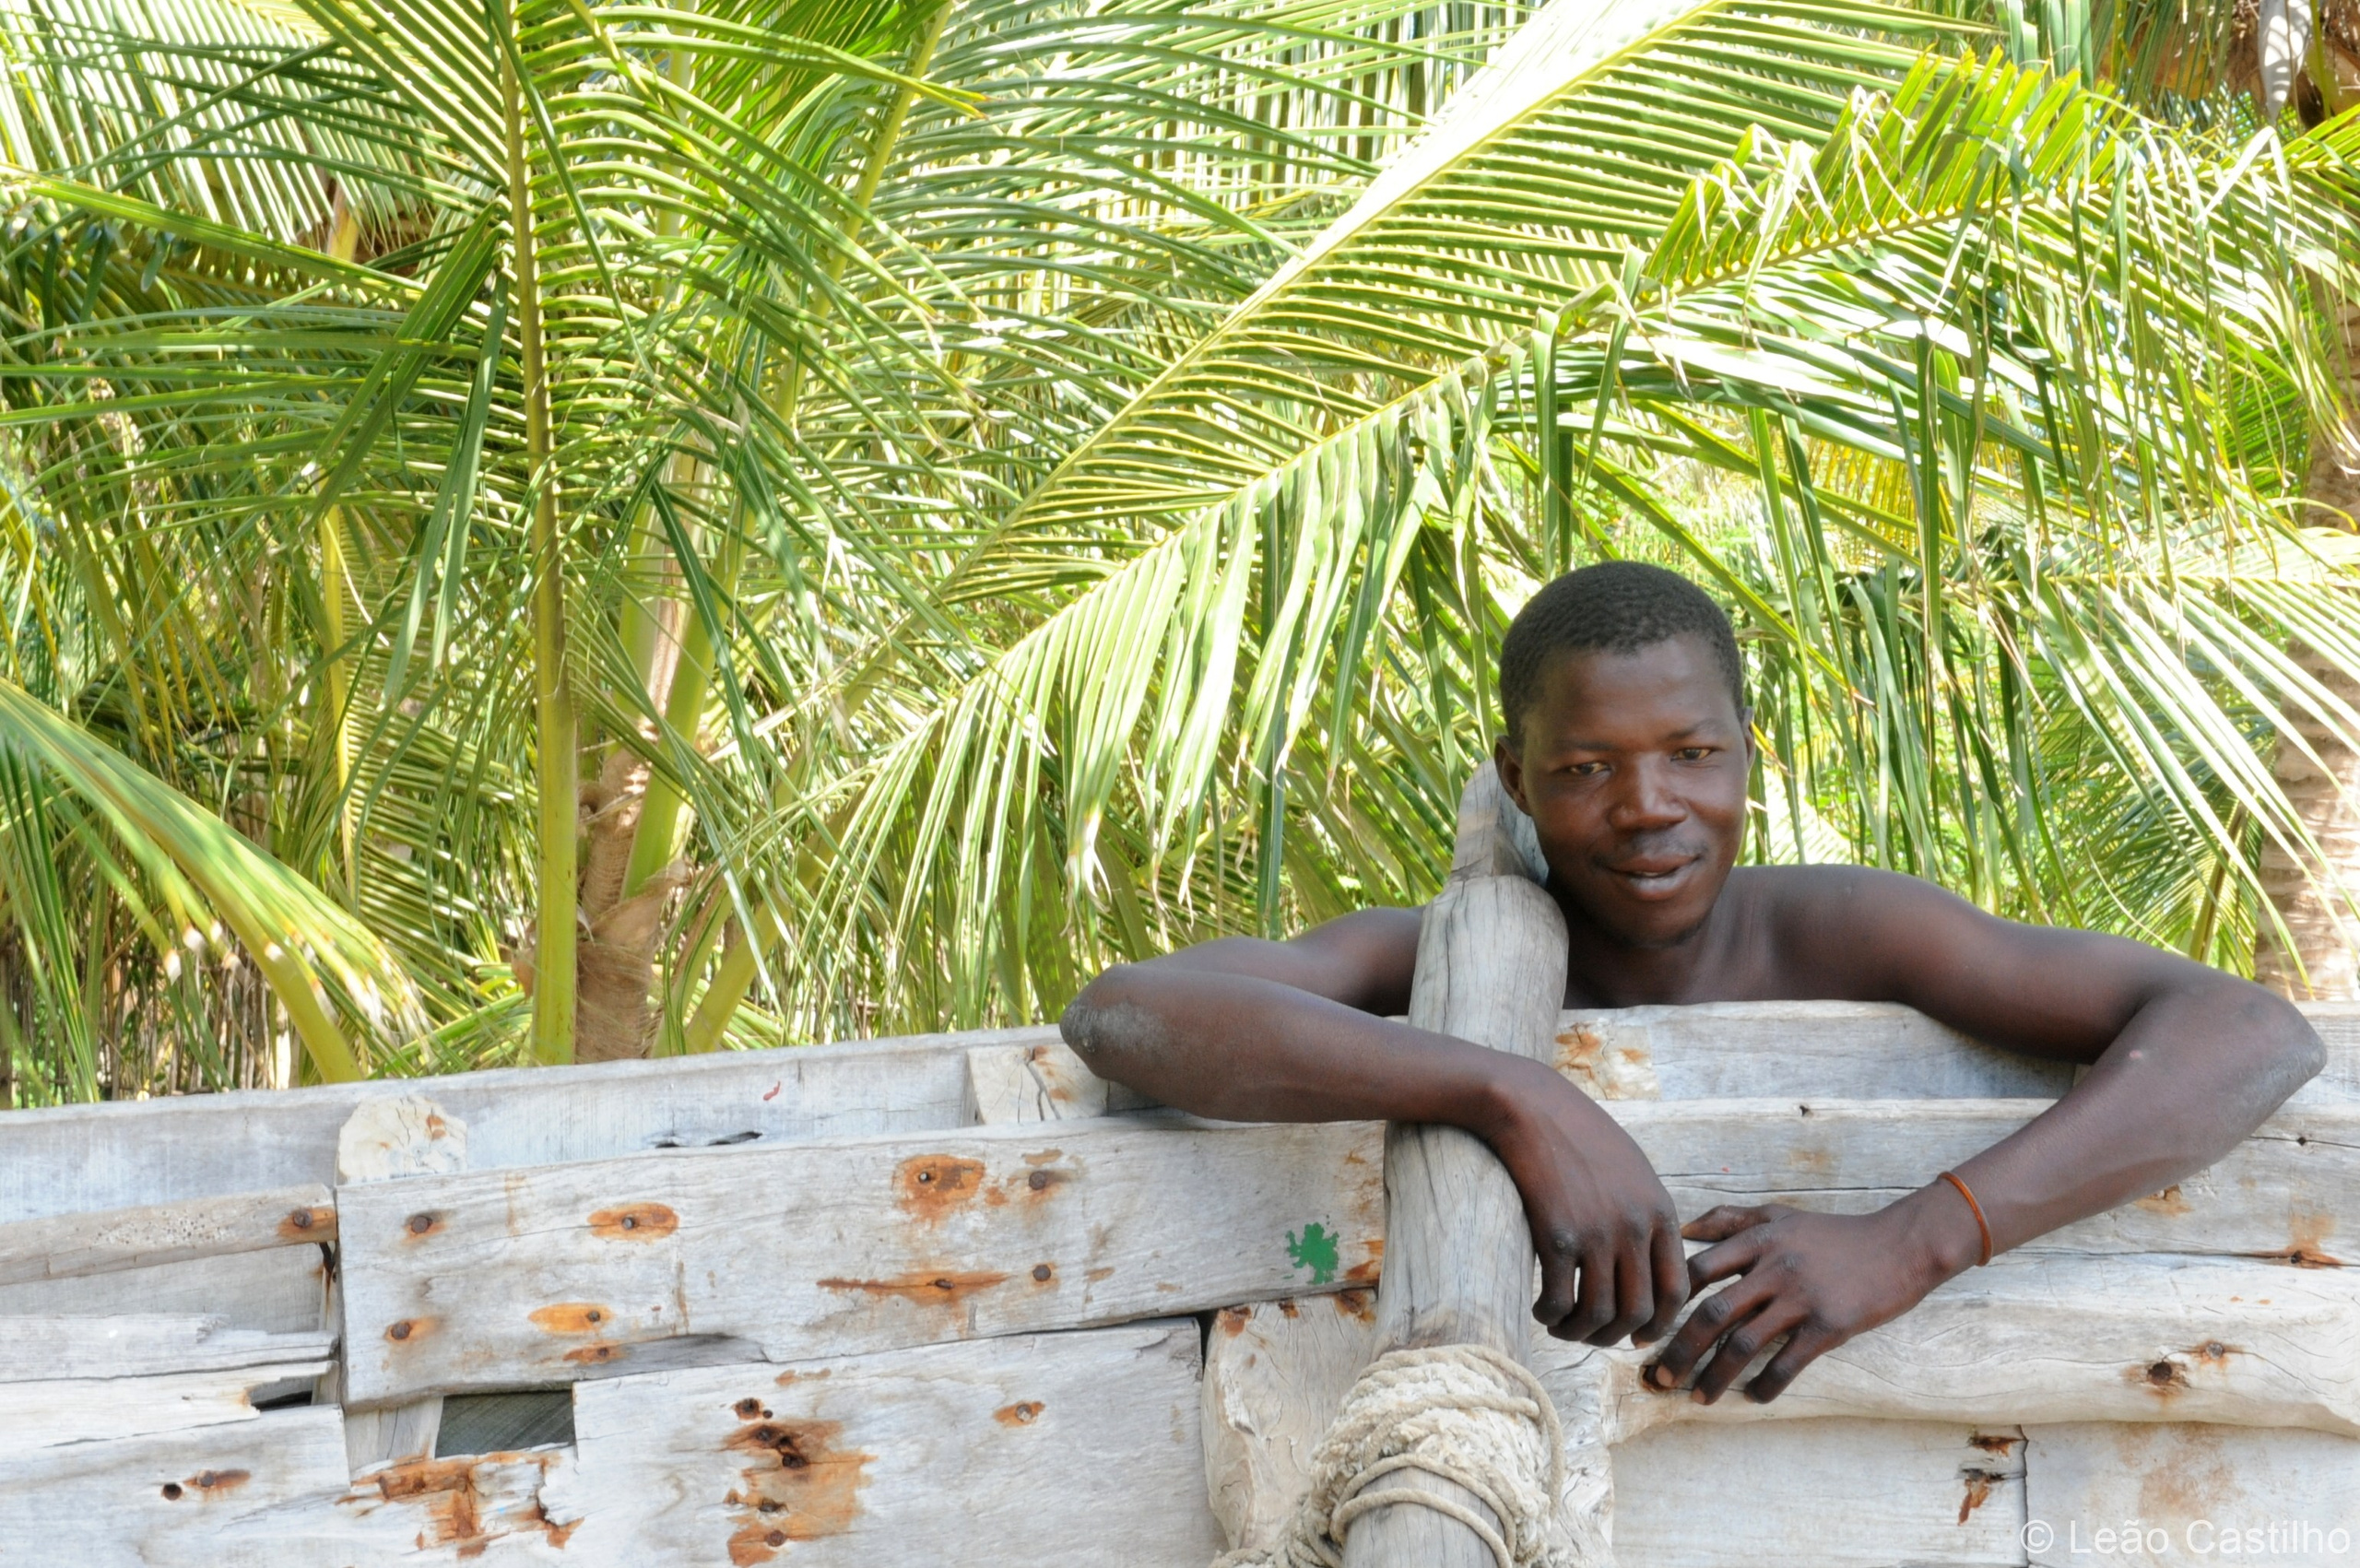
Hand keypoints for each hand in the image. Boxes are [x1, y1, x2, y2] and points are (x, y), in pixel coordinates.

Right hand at [1480, 1060, 1688, 1346]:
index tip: (1637, 1335)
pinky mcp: (1558, 1236)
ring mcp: (1598, 1233)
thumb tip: (1645, 1260)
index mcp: (1659, 1211)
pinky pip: (1561, 1301)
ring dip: (1579, 1332)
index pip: (1675, 1290)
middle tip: (1591, 1335)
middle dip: (1613, 1335)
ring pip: (1599, 1313)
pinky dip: (1551, 1317)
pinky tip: (1541, 1311)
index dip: (1658, 1324)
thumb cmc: (1578, 1132)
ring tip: (1561, 1327)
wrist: (1532, 1106)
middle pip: (1637, 1311)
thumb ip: (1645, 1212)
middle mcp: (1635, 1227)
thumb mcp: (1631, 1167)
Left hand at [1644, 1191, 1973, 1404]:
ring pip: (1744, 1343)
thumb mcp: (1779, 1214)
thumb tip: (1683, 1228)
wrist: (1898, 1246)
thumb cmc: (1833, 1233)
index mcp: (1757, 1240)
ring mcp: (1801, 1297)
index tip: (1646, 1328)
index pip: (1697, 1271)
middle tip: (1659, 1376)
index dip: (1666, 1301)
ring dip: (1716, 1375)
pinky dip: (1766, 1385)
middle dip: (1680, 1349)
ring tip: (1699, 1397)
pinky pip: (1788, 1363)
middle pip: (1712, 1313)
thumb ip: (1730, 1219)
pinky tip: (1752, 1398)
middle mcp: (1773, 1267)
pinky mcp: (1829, 1325)